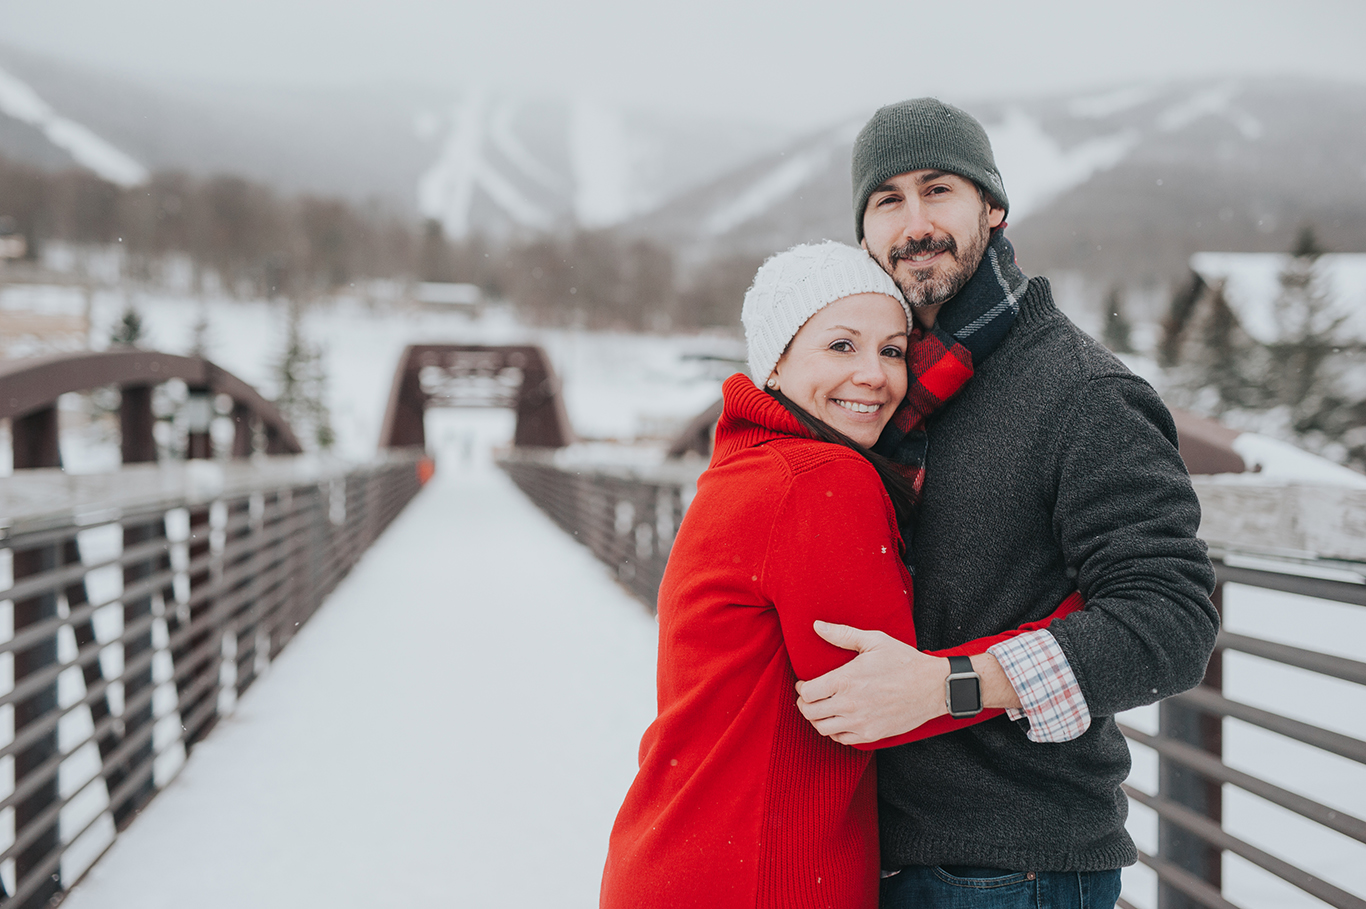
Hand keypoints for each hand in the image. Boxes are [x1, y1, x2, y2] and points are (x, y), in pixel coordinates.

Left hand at [794, 621, 949, 744]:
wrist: (932, 687)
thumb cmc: (903, 661)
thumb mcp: (874, 640)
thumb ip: (842, 634)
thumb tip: (817, 626)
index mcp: (846, 680)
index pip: (807, 693)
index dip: (801, 688)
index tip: (805, 683)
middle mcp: (849, 705)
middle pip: (810, 713)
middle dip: (805, 704)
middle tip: (810, 697)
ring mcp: (860, 723)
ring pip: (823, 729)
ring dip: (818, 719)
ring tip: (823, 708)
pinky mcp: (871, 734)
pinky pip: (842, 739)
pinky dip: (835, 731)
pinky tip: (840, 719)